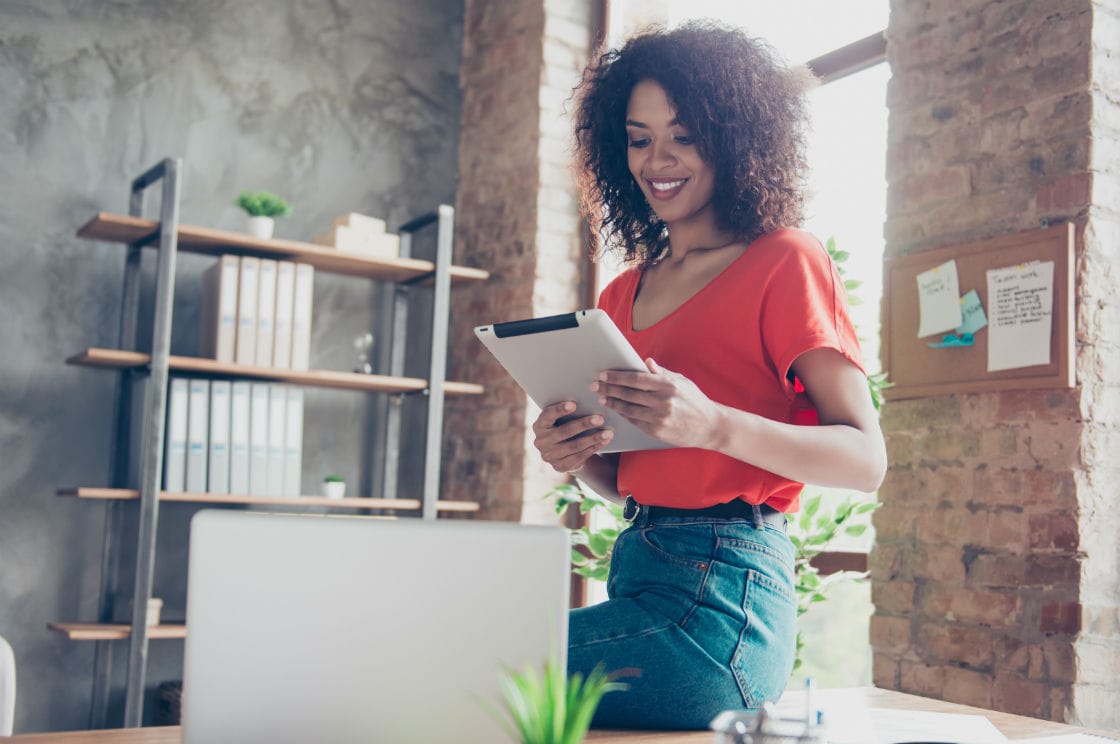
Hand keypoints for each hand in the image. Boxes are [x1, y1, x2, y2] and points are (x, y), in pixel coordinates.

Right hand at [531, 401, 614, 472]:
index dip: (560, 409)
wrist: (562, 452)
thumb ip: (568, 411)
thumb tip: (589, 401)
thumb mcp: (560, 419)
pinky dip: (593, 448)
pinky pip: (579, 457)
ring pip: (574, 446)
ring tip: (608, 433)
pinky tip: (604, 442)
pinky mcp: (560, 466)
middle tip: (601, 418)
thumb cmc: (564, 426)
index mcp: (539, 425)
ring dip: (593, 438)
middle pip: (565, 431)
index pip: (548, 415)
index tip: (574, 403)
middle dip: (584, 424)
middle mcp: (541, 441)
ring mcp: (549, 456)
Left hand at [592, 358, 720, 448]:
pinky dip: (623, 414)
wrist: (710, 426)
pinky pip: (635, 421)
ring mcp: (659, 418)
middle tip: (596, 386)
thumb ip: (662, 373)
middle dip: (609, 389)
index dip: (617, 377)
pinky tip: (616, 409)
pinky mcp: (657, 431)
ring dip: (613, 402)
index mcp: (668, 385)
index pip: (636, 379)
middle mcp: (663, 401)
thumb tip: (645, 362)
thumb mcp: (682, 382)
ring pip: (628, 409)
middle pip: (628, 394)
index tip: (604, 374)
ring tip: (603, 397)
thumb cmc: (695, 401)